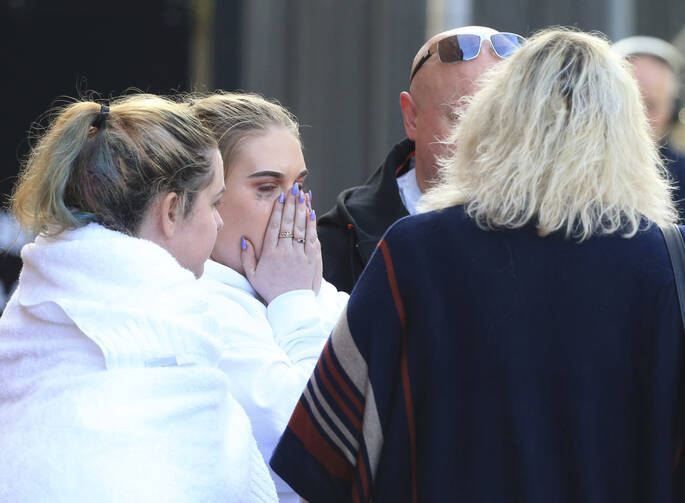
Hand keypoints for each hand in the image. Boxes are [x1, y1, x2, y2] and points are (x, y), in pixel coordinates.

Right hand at [241, 184, 320, 302]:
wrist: (291, 305)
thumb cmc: (270, 290)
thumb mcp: (253, 275)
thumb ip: (247, 256)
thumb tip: (244, 239)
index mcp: (270, 254)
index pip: (274, 226)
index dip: (278, 209)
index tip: (281, 196)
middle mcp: (285, 251)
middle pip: (288, 222)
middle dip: (292, 203)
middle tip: (294, 188)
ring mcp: (300, 255)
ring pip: (301, 227)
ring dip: (303, 209)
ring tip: (304, 195)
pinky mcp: (311, 259)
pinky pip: (311, 238)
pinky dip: (312, 225)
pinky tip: (311, 213)